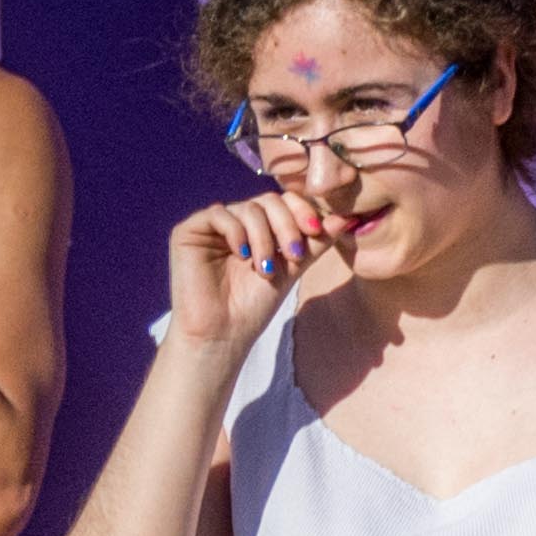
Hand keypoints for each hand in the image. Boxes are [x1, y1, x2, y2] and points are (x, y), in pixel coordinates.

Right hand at [162, 195, 319, 361]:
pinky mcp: (189, 232)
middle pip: (268, 201)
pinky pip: (219, 214)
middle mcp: (235, 221)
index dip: (301, 211)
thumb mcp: (293, 267)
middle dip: (286, 225)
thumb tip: (346, 217)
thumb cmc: (255, 306)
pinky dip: (236, 232)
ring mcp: (212, 225)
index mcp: (258, 227)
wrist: (223, 334)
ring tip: (265, 268)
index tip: (316, 233)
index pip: (283, 202)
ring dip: (263, 237)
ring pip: (247, 208)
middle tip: (294, 254)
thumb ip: (316, 241)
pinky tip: (241, 255)